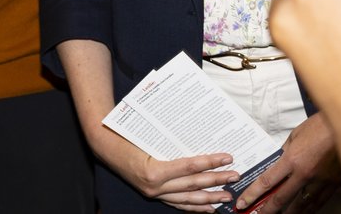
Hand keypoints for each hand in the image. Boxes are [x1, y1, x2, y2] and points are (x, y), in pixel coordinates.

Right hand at [88, 127, 238, 210]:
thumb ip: (174, 139)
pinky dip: (193, 207)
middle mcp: (154, 186)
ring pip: (187, 199)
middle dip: (216, 181)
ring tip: (227, 196)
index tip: (227, 158)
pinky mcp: (154, 195)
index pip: (189, 166)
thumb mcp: (151, 134)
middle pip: (192, 184)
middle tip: (235, 177)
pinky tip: (207, 207)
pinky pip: (177, 204)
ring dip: (209, 198)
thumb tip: (202, 135)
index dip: (210, 163)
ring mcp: (154, 193)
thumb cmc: (127, 136)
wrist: (106, 147)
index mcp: (154, 170)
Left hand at [232, 113, 340, 212]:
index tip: (243, 202)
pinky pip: (317, 203)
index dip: (252, 195)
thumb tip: (277, 162)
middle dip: (266, 210)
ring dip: (286, 213)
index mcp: (292, 159)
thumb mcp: (297, 134)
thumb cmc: (323, 125)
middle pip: (280, 200)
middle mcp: (304, 173)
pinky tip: (301, 212)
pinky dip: (307, 210)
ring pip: (299, 207)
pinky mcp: (331, 185)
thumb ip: (285, 150)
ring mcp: (319, 181)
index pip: (267, 182)